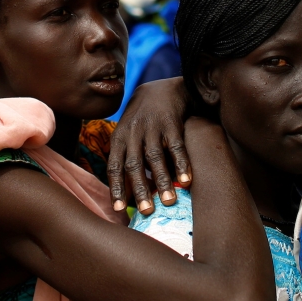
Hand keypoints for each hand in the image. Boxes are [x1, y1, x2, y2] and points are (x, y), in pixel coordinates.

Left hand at [107, 77, 191, 214]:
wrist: (162, 90)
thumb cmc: (144, 121)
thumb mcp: (128, 135)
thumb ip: (128, 159)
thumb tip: (129, 195)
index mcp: (119, 138)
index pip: (114, 166)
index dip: (116, 188)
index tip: (119, 210)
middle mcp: (133, 133)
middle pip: (133, 165)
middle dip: (140, 189)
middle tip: (146, 211)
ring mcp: (152, 127)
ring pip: (155, 157)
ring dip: (162, 180)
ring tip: (169, 201)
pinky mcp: (171, 123)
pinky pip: (176, 146)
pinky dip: (181, 163)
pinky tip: (187, 180)